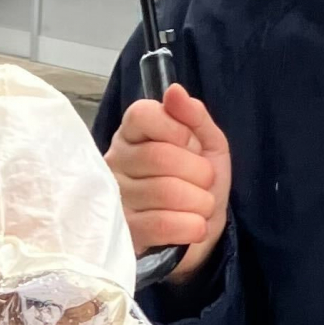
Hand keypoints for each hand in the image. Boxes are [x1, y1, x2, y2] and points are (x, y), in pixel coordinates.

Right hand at [105, 83, 230, 278]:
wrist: (199, 233)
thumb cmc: (198, 182)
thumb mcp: (207, 143)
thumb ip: (194, 116)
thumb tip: (175, 91)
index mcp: (133, 133)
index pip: (144, 115)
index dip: (177, 130)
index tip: (191, 144)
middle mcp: (117, 161)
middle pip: (160, 156)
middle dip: (198, 172)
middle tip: (205, 183)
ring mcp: (116, 198)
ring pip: (165, 192)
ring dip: (200, 202)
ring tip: (201, 207)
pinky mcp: (125, 233)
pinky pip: (161, 225)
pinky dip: (190, 226)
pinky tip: (194, 226)